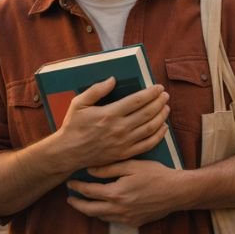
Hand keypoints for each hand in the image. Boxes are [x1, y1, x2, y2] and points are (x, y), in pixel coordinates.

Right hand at [46, 78, 170, 171]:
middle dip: (159, 102)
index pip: (137, 100)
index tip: (158, 87)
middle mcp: (120, 128)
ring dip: (161, 116)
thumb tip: (113, 80)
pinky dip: (159, 135)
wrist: (68, 153)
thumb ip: (96, 90)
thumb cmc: (73, 126)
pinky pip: (147, 144)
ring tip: (166, 108)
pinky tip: (163, 128)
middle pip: (148, 112)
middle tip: (165, 95)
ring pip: (150, 128)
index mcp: (109, 114)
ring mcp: (124, 142)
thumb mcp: (79, 103)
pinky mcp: (125, 153)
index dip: (151, 93)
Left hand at [65, 160, 185, 225]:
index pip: (89, 192)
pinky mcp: (134, 223)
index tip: (69, 183)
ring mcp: (126, 219)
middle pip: (90, 210)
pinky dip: (105, 215)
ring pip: (101, 218)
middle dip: (77, 204)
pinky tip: (104, 208)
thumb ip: (109, 168)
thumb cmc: (156, 174)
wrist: (177, 192)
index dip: (76, 188)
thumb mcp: (132, 165)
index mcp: (116, 194)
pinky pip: (114, 221)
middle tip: (69, 198)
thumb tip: (89, 170)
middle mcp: (118, 210)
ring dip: (90, 211)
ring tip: (84, 203)